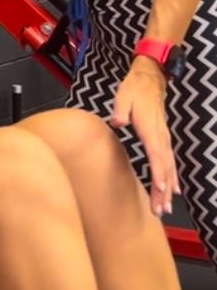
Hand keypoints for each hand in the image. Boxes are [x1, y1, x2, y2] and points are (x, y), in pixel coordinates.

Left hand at [110, 58, 178, 217]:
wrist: (150, 79)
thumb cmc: (134, 89)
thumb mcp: (123, 95)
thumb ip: (120, 110)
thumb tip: (117, 122)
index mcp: (150, 130)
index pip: (156, 156)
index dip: (159, 174)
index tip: (161, 191)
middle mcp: (160, 138)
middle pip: (165, 168)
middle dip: (163, 191)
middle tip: (160, 210)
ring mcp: (164, 139)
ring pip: (169, 168)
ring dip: (168, 189)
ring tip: (165, 208)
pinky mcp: (163, 140)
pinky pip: (170, 163)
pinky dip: (172, 178)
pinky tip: (173, 191)